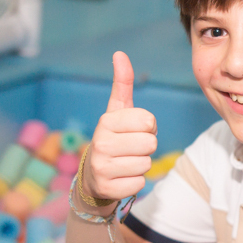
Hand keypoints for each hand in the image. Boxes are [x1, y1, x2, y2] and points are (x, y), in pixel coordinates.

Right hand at [84, 52, 157, 205]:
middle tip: (130, 149)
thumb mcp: (116, 111)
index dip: (147, 126)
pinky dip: (135, 181)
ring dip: (141, 164)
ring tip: (125, 162)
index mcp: (106, 121)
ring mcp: (102, 168)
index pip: (148, 120)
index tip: (133, 130)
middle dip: (145, 147)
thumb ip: (122, 83)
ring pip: (147, 164)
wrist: (92, 176)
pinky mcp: (109, 189)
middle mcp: (100, 143)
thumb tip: (119, 54)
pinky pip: (140, 182)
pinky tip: (121, 177)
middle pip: (150, 143)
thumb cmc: (113, 138)